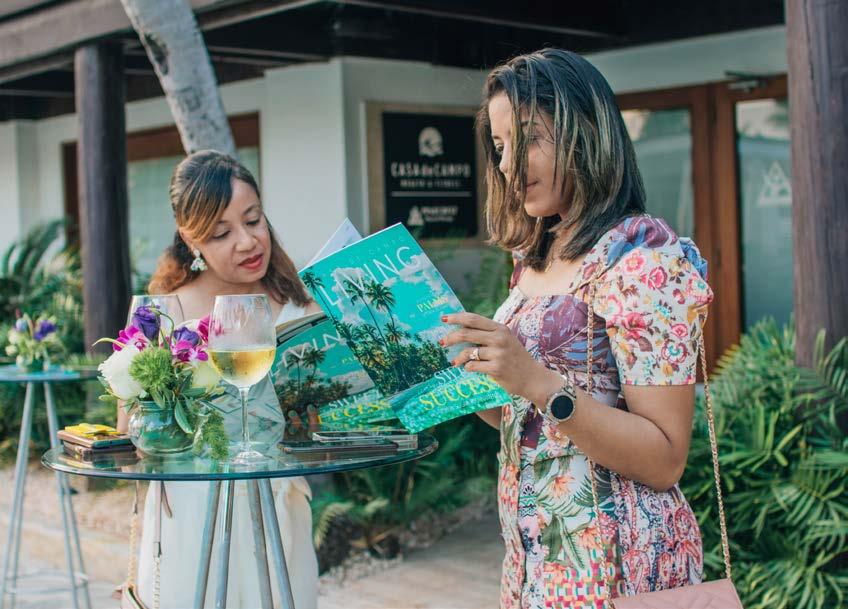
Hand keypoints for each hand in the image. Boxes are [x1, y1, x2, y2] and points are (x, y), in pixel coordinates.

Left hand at [441, 312, 558, 401]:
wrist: (533, 378)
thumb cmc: (516, 359)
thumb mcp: (506, 340)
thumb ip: (488, 334)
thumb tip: (462, 330)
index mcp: (500, 329)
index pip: (474, 319)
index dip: (457, 317)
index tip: (443, 318)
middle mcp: (500, 338)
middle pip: (467, 333)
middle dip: (450, 338)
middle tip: (441, 343)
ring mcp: (499, 353)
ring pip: (468, 352)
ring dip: (458, 358)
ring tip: (455, 362)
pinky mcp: (496, 368)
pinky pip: (473, 366)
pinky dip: (468, 368)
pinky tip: (469, 369)